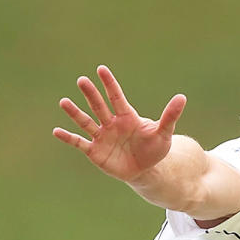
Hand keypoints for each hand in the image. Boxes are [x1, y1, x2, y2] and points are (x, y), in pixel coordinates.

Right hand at [53, 65, 186, 181]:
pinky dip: (69, 138)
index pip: (116, 97)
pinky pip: (80, 143)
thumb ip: (170, 116)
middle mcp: (111, 123)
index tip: (101, 69)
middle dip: (91, 94)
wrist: (146, 170)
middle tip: (82, 80)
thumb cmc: (155, 149)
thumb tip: (182, 97)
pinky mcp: (95, 151)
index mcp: (127, 116)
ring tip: (64, 102)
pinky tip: (57, 131)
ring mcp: (102, 136)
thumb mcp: (164, 133)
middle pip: (99, 106)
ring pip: (86, 122)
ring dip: (75, 113)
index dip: (109, 84)